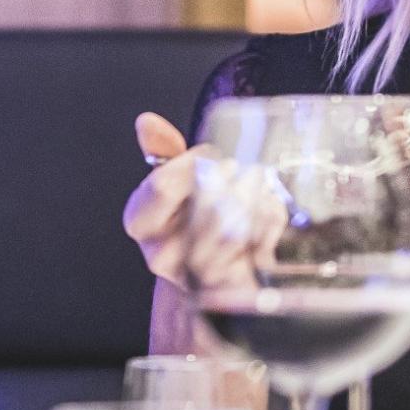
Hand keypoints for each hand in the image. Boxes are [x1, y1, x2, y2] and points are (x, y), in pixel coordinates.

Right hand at [122, 113, 280, 295]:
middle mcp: (159, 253)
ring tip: (262, 185)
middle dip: (229, 182)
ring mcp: (193, 276)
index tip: (214, 154)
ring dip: (253, 201)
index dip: (192, 164)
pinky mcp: (228, 287)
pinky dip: (268, 226)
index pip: (162, 186)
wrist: (207, 268)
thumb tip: (147, 121)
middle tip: (248, 168)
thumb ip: (162, 151)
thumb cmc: (189, 216)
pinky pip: (254, 253)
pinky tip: (271, 210)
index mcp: (139, 221)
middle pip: (197, 209)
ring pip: (230, 233)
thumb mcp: (171, 180)